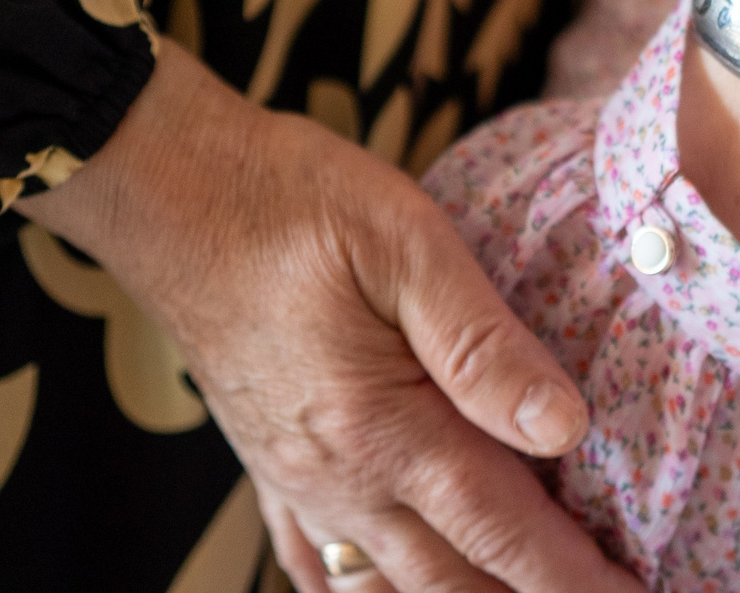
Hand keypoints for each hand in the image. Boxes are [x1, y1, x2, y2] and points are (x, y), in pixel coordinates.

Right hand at [26, 47, 639, 592]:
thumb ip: (483, 343)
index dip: (575, 577)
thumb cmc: (288, 199)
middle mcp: (338, 477)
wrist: (165, 187)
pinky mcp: (267, 459)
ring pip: (389, 582)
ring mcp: (296, 478)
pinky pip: (317, 560)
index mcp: (382, 428)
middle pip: (453, 579)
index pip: (502, 531)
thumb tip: (564, 427)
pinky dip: (364, 591)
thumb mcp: (404, 242)